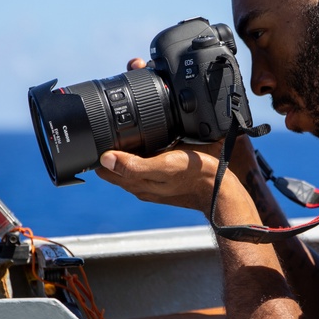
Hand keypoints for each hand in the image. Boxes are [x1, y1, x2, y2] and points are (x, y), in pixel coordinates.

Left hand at [96, 145, 230, 213]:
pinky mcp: (163, 177)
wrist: (219, 188)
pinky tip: (150, 143)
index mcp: (135, 182)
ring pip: (129, 164)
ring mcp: (152, 181)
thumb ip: (133, 165)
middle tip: (113, 130)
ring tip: (127, 133)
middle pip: (115, 166)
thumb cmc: (194, 177)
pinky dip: (142, 153)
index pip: (104, 169)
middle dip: (111, 150)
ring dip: (126, 151)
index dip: (100, 152)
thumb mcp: (163, 166)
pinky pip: (145, 163)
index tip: (101, 136)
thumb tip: (105, 158)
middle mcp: (140, 184)